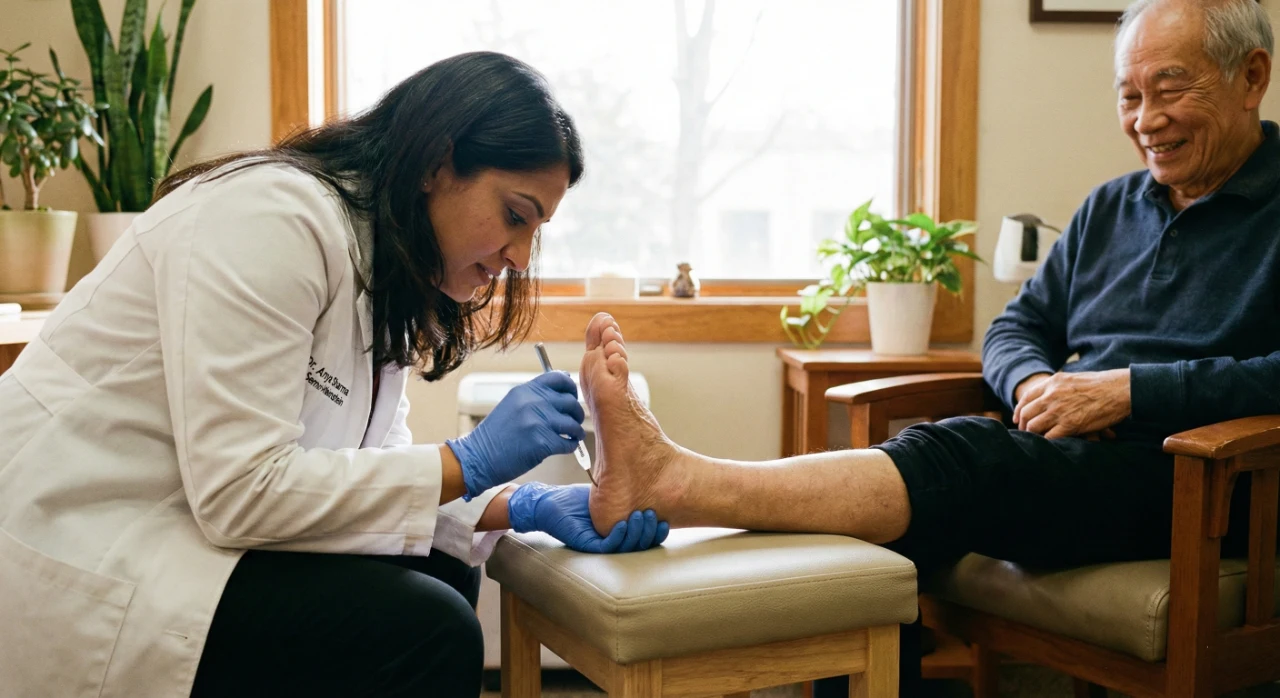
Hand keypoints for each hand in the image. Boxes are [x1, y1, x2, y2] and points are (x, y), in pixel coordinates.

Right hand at [446, 372, 585, 497]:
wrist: (479, 457)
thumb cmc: (496, 434)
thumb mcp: (513, 405)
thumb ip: (536, 396)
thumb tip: (565, 385)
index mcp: (526, 390)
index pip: (559, 378)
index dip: (570, 388)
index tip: (572, 398)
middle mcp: (534, 402)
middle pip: (571, 402)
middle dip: (576, 413)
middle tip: (574, 422)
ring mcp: (539, 422)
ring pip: (573, 424)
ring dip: (576, 431)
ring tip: (572, 436)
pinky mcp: (542, 443)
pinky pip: (569, 443)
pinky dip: (571, 447)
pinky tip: (565, 447)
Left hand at [508, 483, 668, 553]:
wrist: (550, 502)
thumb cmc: (576, 499)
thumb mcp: (608, 491)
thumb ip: (628, 492)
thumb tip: (653, 480)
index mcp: (622, 532)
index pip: (645, 537)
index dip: (657, 532)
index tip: (664, 519)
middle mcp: (614, 541)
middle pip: (640, 545)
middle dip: (649, 531)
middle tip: (650, 513)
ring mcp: (601, 545)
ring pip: (627, 547)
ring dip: (636, 533)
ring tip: (639, 514)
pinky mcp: (588, 545)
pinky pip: (608, 546)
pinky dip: (618, 536)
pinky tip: (622, 523)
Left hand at [1012, 369, 1130, 438]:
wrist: (1120, 389)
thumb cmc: (1102, 384)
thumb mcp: (1074, 379)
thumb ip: (1059, 386)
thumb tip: (1049, 394)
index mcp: (1053, 382)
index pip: (1026, 397)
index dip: (1019, 410)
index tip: (1017, 418)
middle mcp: (1051, 395)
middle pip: (1026, 413)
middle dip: (1023, 425)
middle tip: (1024, 433)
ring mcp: (1059, 410)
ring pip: (1034, 426)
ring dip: (1032, 435)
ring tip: (1035, 440)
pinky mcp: (1070, 424)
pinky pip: (1049, 437)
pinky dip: (1045, 442)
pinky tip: (1047, 445)